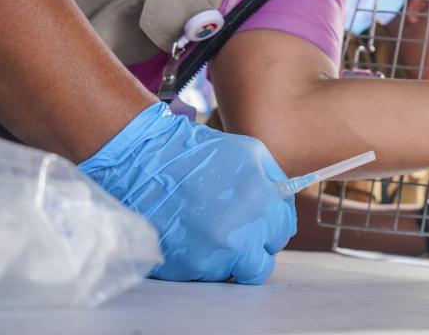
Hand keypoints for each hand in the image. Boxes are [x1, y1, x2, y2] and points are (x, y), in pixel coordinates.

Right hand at [79, 102, 296, 283]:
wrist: (144, 163)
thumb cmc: (200, 153)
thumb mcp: (251, 152)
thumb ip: (276, 182)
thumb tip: (284, 208)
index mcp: (261, 205)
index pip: (282, 233)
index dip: (270, 226)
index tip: (259, 221)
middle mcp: (241, 236)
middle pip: (262, 265)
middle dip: (253, 249)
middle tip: (237, 233)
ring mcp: (212, 256)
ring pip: (233, 274)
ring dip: (227, 259)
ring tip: (209, 231)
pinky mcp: (185, 268)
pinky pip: (204, 276)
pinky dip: (201, 262)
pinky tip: (190, 236)